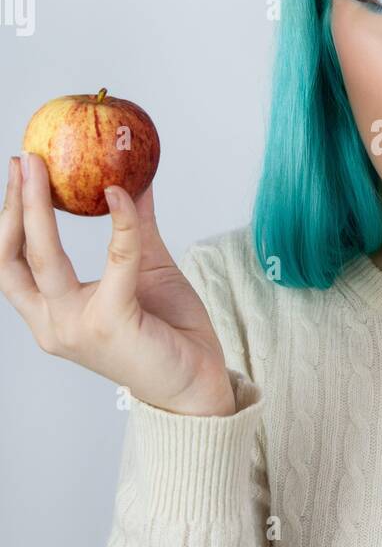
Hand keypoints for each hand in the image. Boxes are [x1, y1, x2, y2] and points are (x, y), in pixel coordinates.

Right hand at [0, 153, 235, 415]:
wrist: (197, 384)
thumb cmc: (168, 333)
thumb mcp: (144, 269)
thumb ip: (134, 229)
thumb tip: (132, 178)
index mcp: (52, 315)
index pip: (12, 263)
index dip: (8, 217)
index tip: (18, 172)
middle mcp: (53, 324)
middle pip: (13, 259)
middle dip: (13, 205)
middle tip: (24, 162)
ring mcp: (76, 328)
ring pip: (43, 258)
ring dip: (41, 208)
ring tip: (47, 170)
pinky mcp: (110, 324)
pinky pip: (115, 261)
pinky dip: (120, 225)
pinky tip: (121, 195)